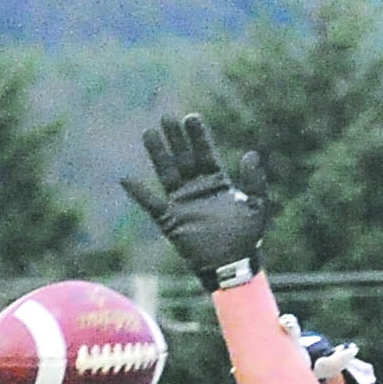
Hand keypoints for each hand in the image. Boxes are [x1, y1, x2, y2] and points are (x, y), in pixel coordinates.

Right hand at [121, 114, 269, 292]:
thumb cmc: (246, 239)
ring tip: (149, 132)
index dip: (198, 137)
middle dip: (176, 138)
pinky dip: (139, 193)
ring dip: (158, 154)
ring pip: (166, 173)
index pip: (204, 153)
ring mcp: (182, 203)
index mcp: (216, 182)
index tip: (191, 117)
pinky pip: (151, 204)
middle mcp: (196, 188)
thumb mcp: (256, 206)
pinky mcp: (170, 221)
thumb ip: (254, 181)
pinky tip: (126, 179)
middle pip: (183, 157)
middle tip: (167, 117)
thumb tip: (251, 154)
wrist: (232, 267)